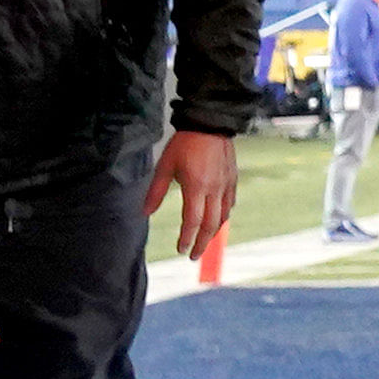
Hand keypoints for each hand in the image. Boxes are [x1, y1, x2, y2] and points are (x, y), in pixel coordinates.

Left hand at [149, 131, 237, 267]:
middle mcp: (214, 189)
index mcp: (196, 187)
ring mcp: (226, 184)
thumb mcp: (165, 166)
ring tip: (204, 242)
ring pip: (223, 216)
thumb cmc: (184, 144)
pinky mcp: (232, 179)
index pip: (193, 221)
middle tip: (193, 255)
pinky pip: (230, 203)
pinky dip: (223, 216)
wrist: (210, 123)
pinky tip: (218, 219)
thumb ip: (156, 192)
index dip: (186, 238)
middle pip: (211, 225)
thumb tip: (145, 213)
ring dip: (213, 233)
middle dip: (202, 243)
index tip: (180, 249)